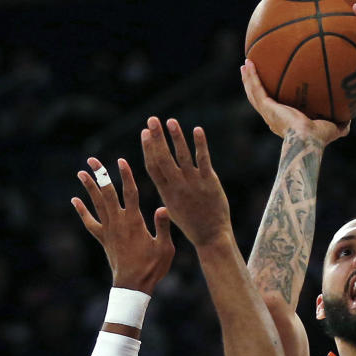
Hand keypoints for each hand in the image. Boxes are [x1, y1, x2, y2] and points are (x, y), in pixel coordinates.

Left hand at [72, 157, 174, 292]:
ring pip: (97, 204)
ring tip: (81, 172)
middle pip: (108, 194)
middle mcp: (119, 223)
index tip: (121, 160)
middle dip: (100, 175)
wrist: (133, 286)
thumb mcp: (165, 248)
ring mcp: (109, 230)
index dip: (126, 176)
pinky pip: (90, 223)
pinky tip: (75, 200)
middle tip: (92, 159)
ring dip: (89, 187)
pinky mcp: (103, 239)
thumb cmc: (152, 268)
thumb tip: (163, 207)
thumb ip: (163, 226)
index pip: (130, 193)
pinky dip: (82, 211)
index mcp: (135, 222)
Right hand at [141, 118, 230, 248]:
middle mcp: (178, 186)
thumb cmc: (191, 222)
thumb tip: (158, 173)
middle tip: (151, 120)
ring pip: (182, 156)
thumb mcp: (172, 207)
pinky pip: (203, 160)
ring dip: (176, 137)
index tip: (144, 133)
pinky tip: (197, 130)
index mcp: (166, 193)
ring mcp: (194, 184)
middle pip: (164, 158)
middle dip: (157, 138)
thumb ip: (165, 188)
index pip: (153, 166)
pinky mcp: (209, 182)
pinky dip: (200, 145)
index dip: (148, 148)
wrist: (211, 236)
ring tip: (170, 121)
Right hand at [241, 60, 348, 144]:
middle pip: (260, 99)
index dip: (271, 98)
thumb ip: (342, 122)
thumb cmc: (320, 139)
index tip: (272, 87)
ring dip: (248, 78)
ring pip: (254, 93)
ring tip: (245, 64)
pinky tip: (249, 63)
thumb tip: (351, 115)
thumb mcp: (334, 127)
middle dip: (255, 85)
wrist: (308, 140)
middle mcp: (273, 118)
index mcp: (284, 123)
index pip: (275, 108)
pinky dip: (251, 76)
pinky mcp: (267, 107)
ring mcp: (268, 113)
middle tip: (252, 72)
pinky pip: (256, 88)